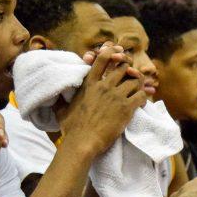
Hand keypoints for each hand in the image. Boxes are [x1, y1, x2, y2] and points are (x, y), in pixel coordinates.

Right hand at [57, 43, 146, 158]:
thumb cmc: (71, 128)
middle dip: (129, 70)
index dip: (112, 53)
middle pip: (123, 67)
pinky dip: (143, 97)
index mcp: (90, 84)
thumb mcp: (61, 109)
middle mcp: (104, 86)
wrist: (82, 142)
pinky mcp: (126, 108)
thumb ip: (61, 99)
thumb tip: (53, 96)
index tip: (118, 55)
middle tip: (131, 77)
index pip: (102, 59)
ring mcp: (116, 96)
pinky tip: (141, 103)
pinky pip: (141, 95)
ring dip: (138, 85)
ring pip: (135, 81)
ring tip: (137, 91)